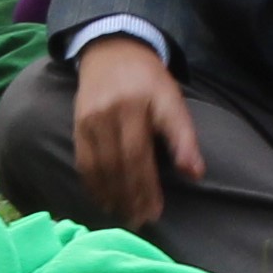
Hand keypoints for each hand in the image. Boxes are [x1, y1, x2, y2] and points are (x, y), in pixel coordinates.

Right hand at [66, 35, 201, 229]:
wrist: (111, 49)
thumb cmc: (148, 79)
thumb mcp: (172, 100)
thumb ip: (183, 137)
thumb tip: (195, 175)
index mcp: (137, 107)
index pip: (140, 156)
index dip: (147, 187)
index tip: (156, 212)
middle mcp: (110, 114)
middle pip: (119, 166)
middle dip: (130, 198)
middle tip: (140, 223)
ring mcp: (90, 120)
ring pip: (99, 167)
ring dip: (111, 196)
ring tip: (124, 217)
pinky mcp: (78, 125)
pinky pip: (83, 162)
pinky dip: (93, 185)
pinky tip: (103, 200)